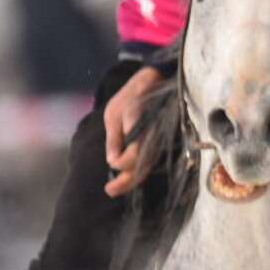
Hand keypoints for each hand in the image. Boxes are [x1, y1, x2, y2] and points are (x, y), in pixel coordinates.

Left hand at [103, 65, 166, 197]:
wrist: (157, 78)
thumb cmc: (132, 94)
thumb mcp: (114, 112)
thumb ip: (114, 138)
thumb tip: (113, 162)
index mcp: (139, 130)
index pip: (132, 158)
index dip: (121, 168)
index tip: (111, 174)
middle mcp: (152, 138)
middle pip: (141, 167)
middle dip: (126, 182)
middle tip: (110, 190)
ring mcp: (158, 139)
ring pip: (147, 164)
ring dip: (132, 178)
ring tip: (115, 187)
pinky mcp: (159, 139)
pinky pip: (150, 158)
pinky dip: (139, 168)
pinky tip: (128, 174)